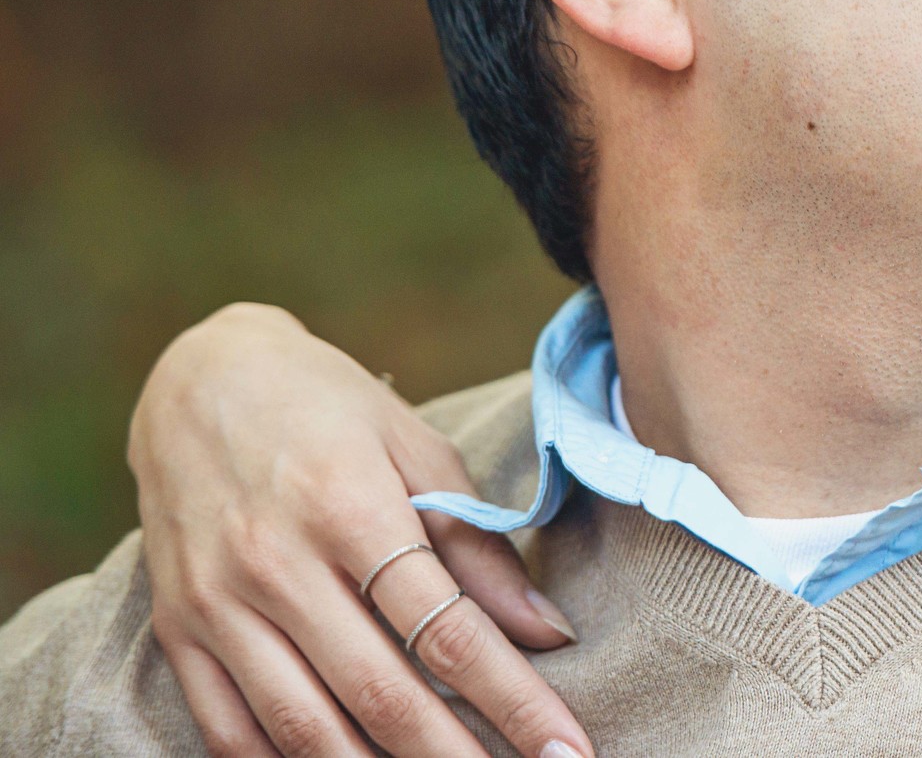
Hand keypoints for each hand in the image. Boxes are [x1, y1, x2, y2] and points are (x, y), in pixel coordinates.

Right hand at [130, 303, 594, 757]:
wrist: (200, 379)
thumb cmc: (330, 410)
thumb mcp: (418, 449)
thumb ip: (477, 546)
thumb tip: (546, 633)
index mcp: (349, 508)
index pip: (447, 628)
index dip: (514, 699)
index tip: (565, 748)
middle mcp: (277, 564)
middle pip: (380, 693)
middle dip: (457, 756)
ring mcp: (219, 604)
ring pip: (305, 727)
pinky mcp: (178, 631)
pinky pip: (230, 731)